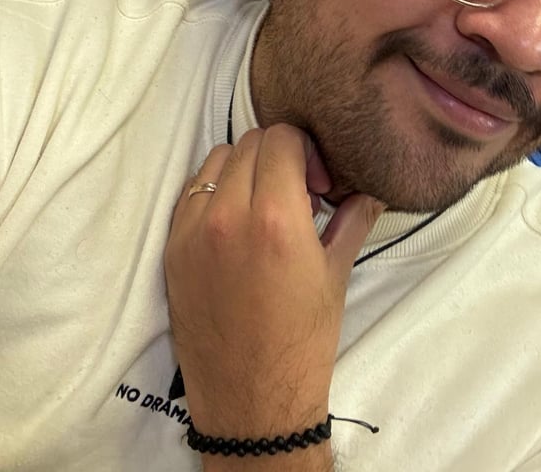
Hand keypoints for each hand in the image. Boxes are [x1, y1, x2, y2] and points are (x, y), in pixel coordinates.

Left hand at [164, 125, 383, 442]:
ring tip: (263, 204)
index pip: (282, 138)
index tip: (316, 183)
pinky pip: (192, 192)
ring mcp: (193, 232)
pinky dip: (215, 191)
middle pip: (250, 142)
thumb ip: (353, 219)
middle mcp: (228, 216)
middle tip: (296, 192)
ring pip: (217, 159)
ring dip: (244, 168)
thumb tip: (368, 188)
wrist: (253, 401)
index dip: (305, 151)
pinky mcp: (172, 249)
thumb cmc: (303, 341)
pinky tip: (235, 222)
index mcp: (275, 218)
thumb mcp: (336, 275)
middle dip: (278, 156)